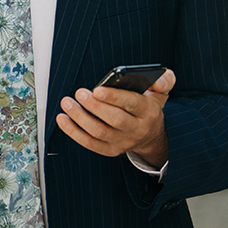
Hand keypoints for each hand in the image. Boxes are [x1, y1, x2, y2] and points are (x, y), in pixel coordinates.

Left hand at [56, 69, 175, 165]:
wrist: (150, 134)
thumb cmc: (148, 105)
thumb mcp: (160, 92)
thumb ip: (164, 80)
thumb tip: (160, 77)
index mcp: (148, 111)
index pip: (132, 104)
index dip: (114, 97)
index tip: (97, 89)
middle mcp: (136, 129)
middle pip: (115, 120)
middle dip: (95, 106)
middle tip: (79, 93)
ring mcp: (123, 142)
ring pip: (99, 132)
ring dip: (80, 117)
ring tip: (67, 103)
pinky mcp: (110, 150)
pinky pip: (90, 143)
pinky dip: (73, 132)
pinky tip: (62, 119)